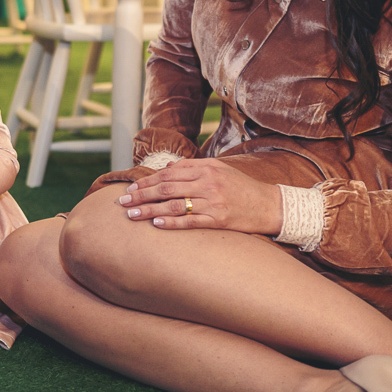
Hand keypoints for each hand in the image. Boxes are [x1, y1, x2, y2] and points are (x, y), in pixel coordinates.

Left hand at [117, 158, 282, 234]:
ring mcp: (213, 202)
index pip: (169, 173)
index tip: (130, 188)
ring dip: (149, 209)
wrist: (269, 205)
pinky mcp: (219, 220)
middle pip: (167, 188)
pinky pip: (190, 222)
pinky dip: (171, 222)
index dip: (147, 181)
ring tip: (131, 215)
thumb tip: (168, 167)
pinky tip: (156, 223)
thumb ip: (194, 167)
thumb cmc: (242, 187)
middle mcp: (208, 183)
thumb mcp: (220, 170)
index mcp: (206, 168)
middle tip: (122, 202)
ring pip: (174, 204)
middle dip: (141, 194)